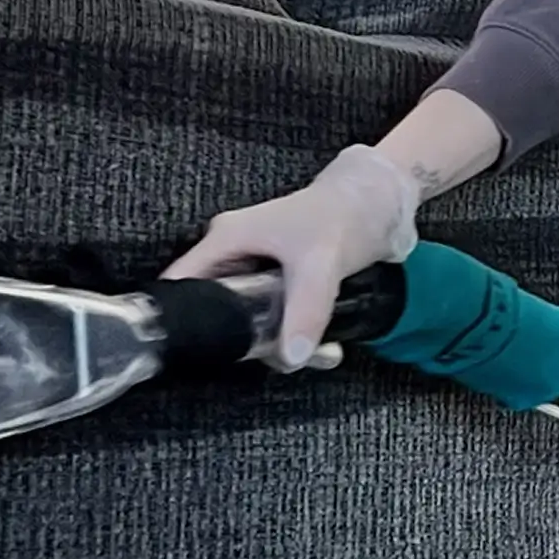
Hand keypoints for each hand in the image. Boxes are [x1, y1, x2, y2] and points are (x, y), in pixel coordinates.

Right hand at [162, 144, 421, 371]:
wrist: (379, 200)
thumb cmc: (344, 213)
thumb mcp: (321, 264)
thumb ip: (305, 310)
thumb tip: (291, 358)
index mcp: (226, 238)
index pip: (180, 283)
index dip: (178, 317)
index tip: (196, 352)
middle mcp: (234, 251)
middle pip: (215, 308)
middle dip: (245, 341)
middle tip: (279, 358)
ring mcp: (256, 265)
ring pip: (250, 317)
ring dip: (279, 342)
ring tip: (315, 353)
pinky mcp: (280, 278)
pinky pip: (276, 314)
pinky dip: (296, 332)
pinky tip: (324, 345)